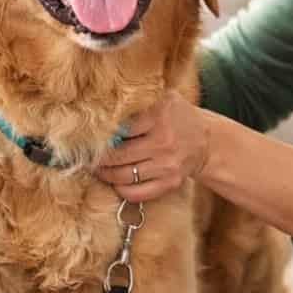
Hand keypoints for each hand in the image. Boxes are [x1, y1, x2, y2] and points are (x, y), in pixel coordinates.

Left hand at [95, 92, 210, 201]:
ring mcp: (167, 165)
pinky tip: (116, 181)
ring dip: (105, 174)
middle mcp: (164, 142)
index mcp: (158, 116)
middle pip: (117, 156)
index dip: (100, 136)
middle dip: (98, 158)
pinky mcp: (170, 183)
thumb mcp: (161, 99)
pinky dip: (121, 189)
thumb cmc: (175, 116)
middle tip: (86, 157)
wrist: (205, 140)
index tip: (87, 138)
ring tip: (97, 168)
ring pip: (124, 176)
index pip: (119, 129)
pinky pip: (137, 193)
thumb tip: (99, 107)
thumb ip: (136, 101)